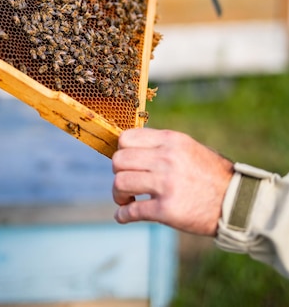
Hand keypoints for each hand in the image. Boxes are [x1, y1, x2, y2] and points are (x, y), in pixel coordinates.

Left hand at [112, 128, 233, 235]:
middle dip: (118, 173)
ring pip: (120, 183)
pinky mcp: (167, 209)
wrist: (236, 201)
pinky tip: (124, 216)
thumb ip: (162, 146)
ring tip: (127, 199)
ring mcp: (166, 184)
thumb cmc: (211, 174)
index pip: (126, 138)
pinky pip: (132, 211)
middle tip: (126, 183)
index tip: (126, 162)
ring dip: (118, 194)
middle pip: (119, 160)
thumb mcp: (188, 147)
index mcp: (171, 140)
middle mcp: (166, 159)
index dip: (121, 151)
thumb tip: (130, 148)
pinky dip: (123, 215)